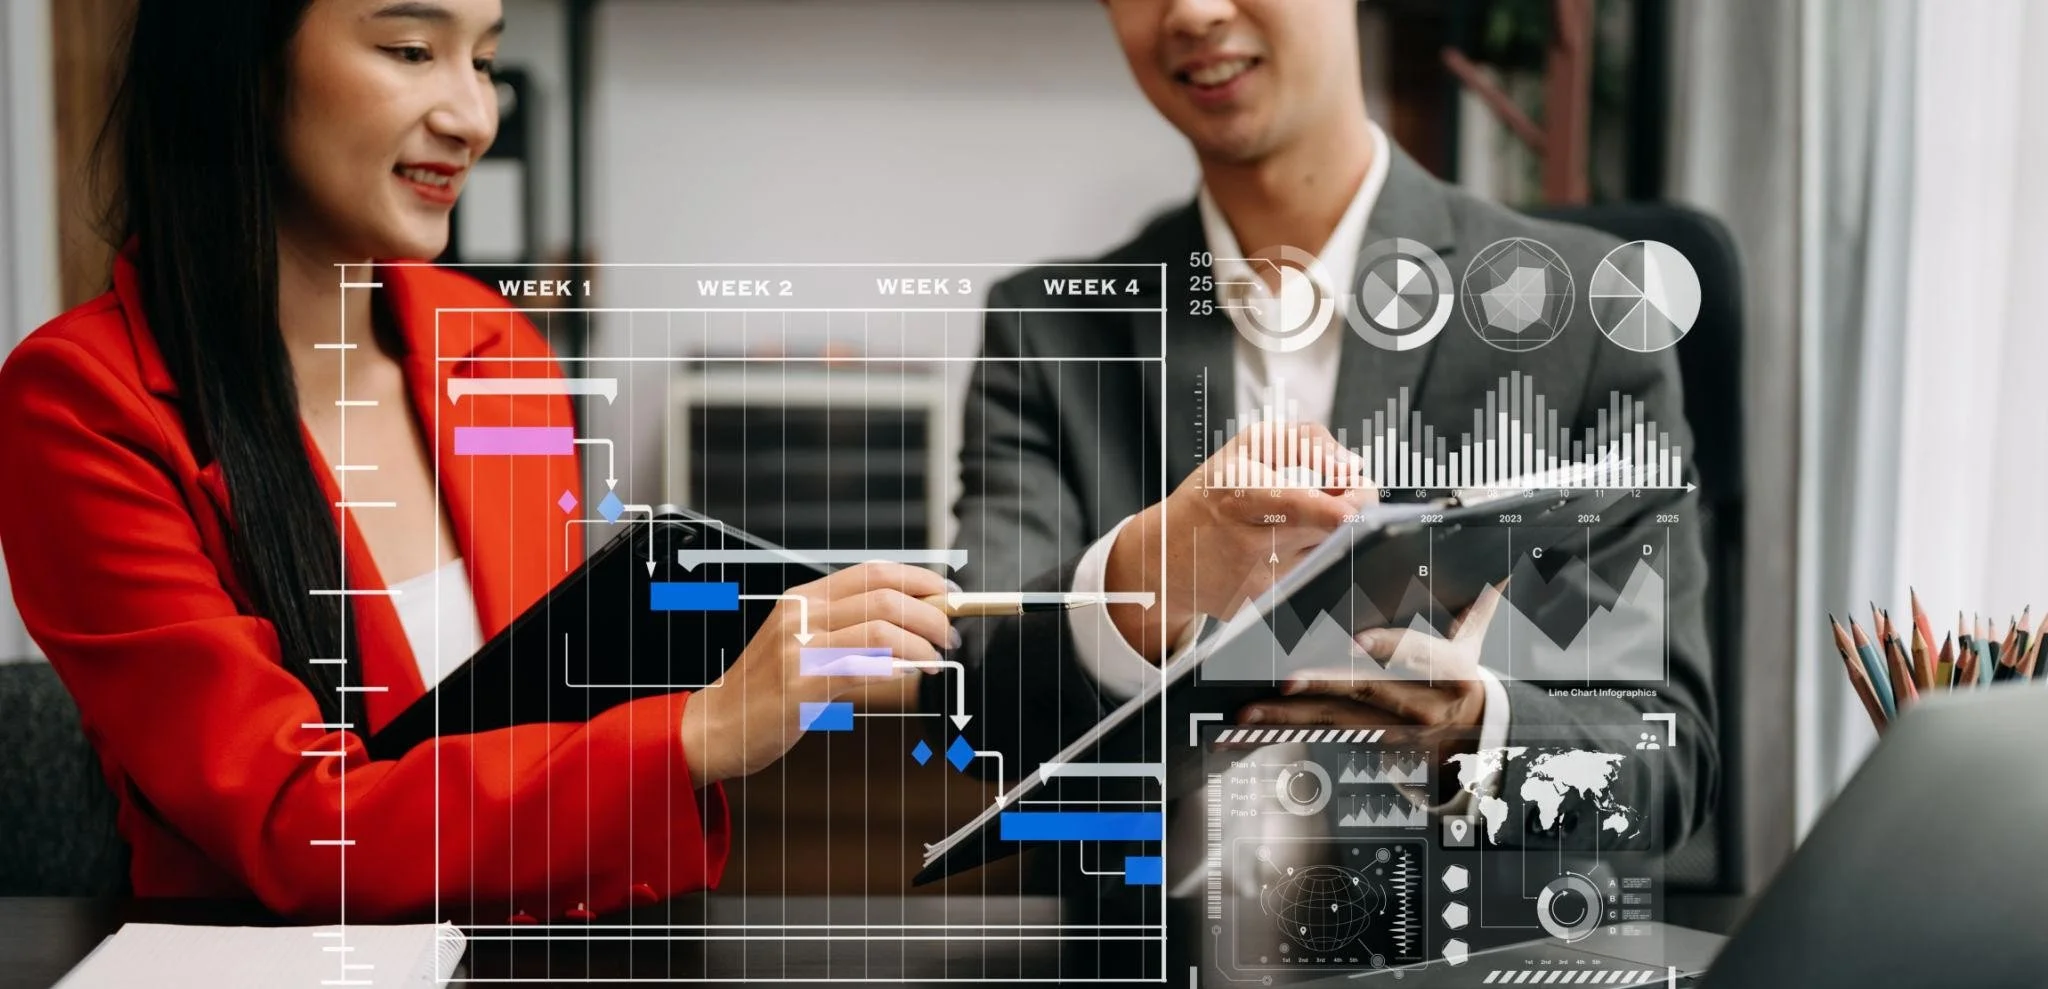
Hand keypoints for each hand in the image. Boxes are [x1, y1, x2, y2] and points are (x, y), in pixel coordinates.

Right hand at [679, 562, 953, 786]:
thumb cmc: (764, 692)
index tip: (949, 596)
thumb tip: (909, 629)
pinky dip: (897, 669)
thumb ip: (846, 632)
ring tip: (936, 661)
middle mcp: (800, 615)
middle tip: (949, 636)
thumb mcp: (802, 647)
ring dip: (921, 643)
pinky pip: (863, 667)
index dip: (920, 579)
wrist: (715, 727)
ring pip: (881, 628)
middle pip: (884, 595)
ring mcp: (798, 647)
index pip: (873, 571)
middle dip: (931, 613)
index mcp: (803, 600)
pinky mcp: (800, 683)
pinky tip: (910, 677)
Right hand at [1103, 421, 1376, 660]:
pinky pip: (1312, 578)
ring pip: (1328, 556)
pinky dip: (1315, 560)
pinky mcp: (1265, 607)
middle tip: (1351, 495)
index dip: (1343, 504)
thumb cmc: (1214, 494)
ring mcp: (1257, 581)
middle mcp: (1248, 543)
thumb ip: (1305, 442)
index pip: (1302, 505)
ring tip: (1311, 520)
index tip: (1361, 491)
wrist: (1170, 555)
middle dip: (1354, 510)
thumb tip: (1350, 466)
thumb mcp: (1248, 447)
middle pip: (1330, 532)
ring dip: (1334, 536)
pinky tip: (1292, 549)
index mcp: (1239, 494)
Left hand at [1235, 582, 1508, 751]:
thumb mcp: (1472, 637)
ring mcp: (1391, 728)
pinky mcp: (1367, 740)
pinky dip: (1284, 732)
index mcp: (1448, 671)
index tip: (1359, 643)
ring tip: (1250, 713)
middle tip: (1286, 682)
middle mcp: (1420, 704)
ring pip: (1336, 719)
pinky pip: (1322, 734)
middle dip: (1322, 687)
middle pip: (1365, 691)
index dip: (1389, 648)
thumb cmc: (1461, 672)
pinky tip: (1251, 730)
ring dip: (1288, 718)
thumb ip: (1476, 600)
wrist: (1472, 732)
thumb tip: (1494, 565)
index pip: (1418, 655)